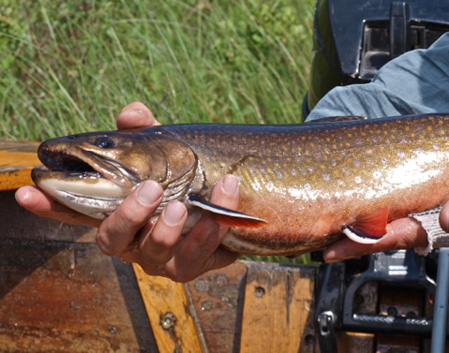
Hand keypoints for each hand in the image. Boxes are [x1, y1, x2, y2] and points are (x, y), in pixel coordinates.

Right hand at [16, 102, 239, 280]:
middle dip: (127, 215)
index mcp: (118, 211)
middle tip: (150, 189)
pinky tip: (222, 204)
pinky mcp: (191, 266)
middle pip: (111, 238)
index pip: (76, 210)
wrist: (235, 208)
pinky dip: (211, 229)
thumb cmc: (190, 180)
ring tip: (184, 205)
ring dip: (167, 228)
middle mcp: (132, 239)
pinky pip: (196, 256)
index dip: (51, 204)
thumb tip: (131, 113)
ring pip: (153, 252)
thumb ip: (148, 134)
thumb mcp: (170, 152)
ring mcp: (160, 257)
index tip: (30, 189)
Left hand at [321, 188, 448, 261]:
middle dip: (351, 238)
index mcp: (445, 226)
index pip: (396, 235)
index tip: (334, 246)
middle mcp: (434, 223)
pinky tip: (367, 203)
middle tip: (318, 237)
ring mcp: (434, 214)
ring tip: (331, 221)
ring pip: (392, 221)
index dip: (364, 240)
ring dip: (363, 223)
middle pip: (385, 232)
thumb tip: (447, 217)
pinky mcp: (439, 202)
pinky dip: (384, 208)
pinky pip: (406, 206)